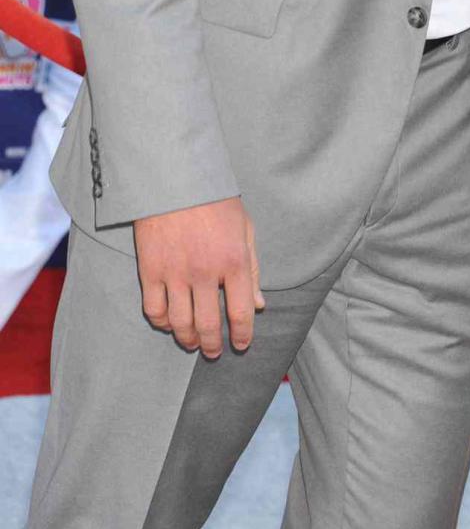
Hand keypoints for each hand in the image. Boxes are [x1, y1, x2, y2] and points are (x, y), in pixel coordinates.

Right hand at [134, 196, 264, 358]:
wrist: (175, 176)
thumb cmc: (215, 200)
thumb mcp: (244, 228)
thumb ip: (253, 268)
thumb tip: (259, 305)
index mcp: (234, 260)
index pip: (241, 313)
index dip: (243, 335)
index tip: (242, 344)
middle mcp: (205, 272)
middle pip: (209, 325)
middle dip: (213, 345)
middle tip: (214, 352)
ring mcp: (175, 273)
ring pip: (180, 324)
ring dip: (188, 339)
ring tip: (193, 343)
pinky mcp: (150, 270)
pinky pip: (154, 310)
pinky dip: (162, 323)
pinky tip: (169, 323)